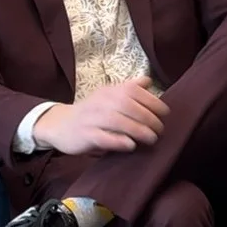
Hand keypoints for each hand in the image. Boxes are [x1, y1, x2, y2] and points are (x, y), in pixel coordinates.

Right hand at [33, 77, 168, 154]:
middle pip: (129, 106)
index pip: (135, 92)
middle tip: (160, 130)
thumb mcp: (109, 95)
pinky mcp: (84, 135)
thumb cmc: (93, 111)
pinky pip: (102, 137)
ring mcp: (91, 118)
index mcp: (110, 91)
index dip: (153, 102)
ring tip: (152, 139)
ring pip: (117, 121)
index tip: (165, 114)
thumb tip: (148, 80)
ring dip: (138, 131)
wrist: (60, 124)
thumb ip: (129, 88)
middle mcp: (101, 102)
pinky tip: (131, 145)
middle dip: (149, 119)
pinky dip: (118, 141)